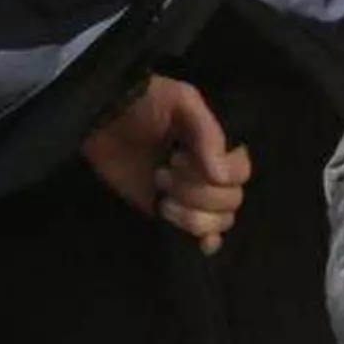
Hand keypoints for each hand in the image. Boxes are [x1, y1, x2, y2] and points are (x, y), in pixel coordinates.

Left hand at [80, 74, 252, 253]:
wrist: (102, 118)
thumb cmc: (144, 103)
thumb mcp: (181, 101)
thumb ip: (208, 135)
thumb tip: (221, 177)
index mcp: (216, 146)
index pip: (241, 173)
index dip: (219, 173)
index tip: (179, 156)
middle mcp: (209, 172)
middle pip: (230, 200)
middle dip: (196, 191)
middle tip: (163, 171)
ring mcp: (190, 195)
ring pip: (218, 221)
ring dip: (192, 213)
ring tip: (161, 193)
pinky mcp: (167, 212)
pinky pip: (199, 235)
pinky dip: (205, 239)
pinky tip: (200, 243)